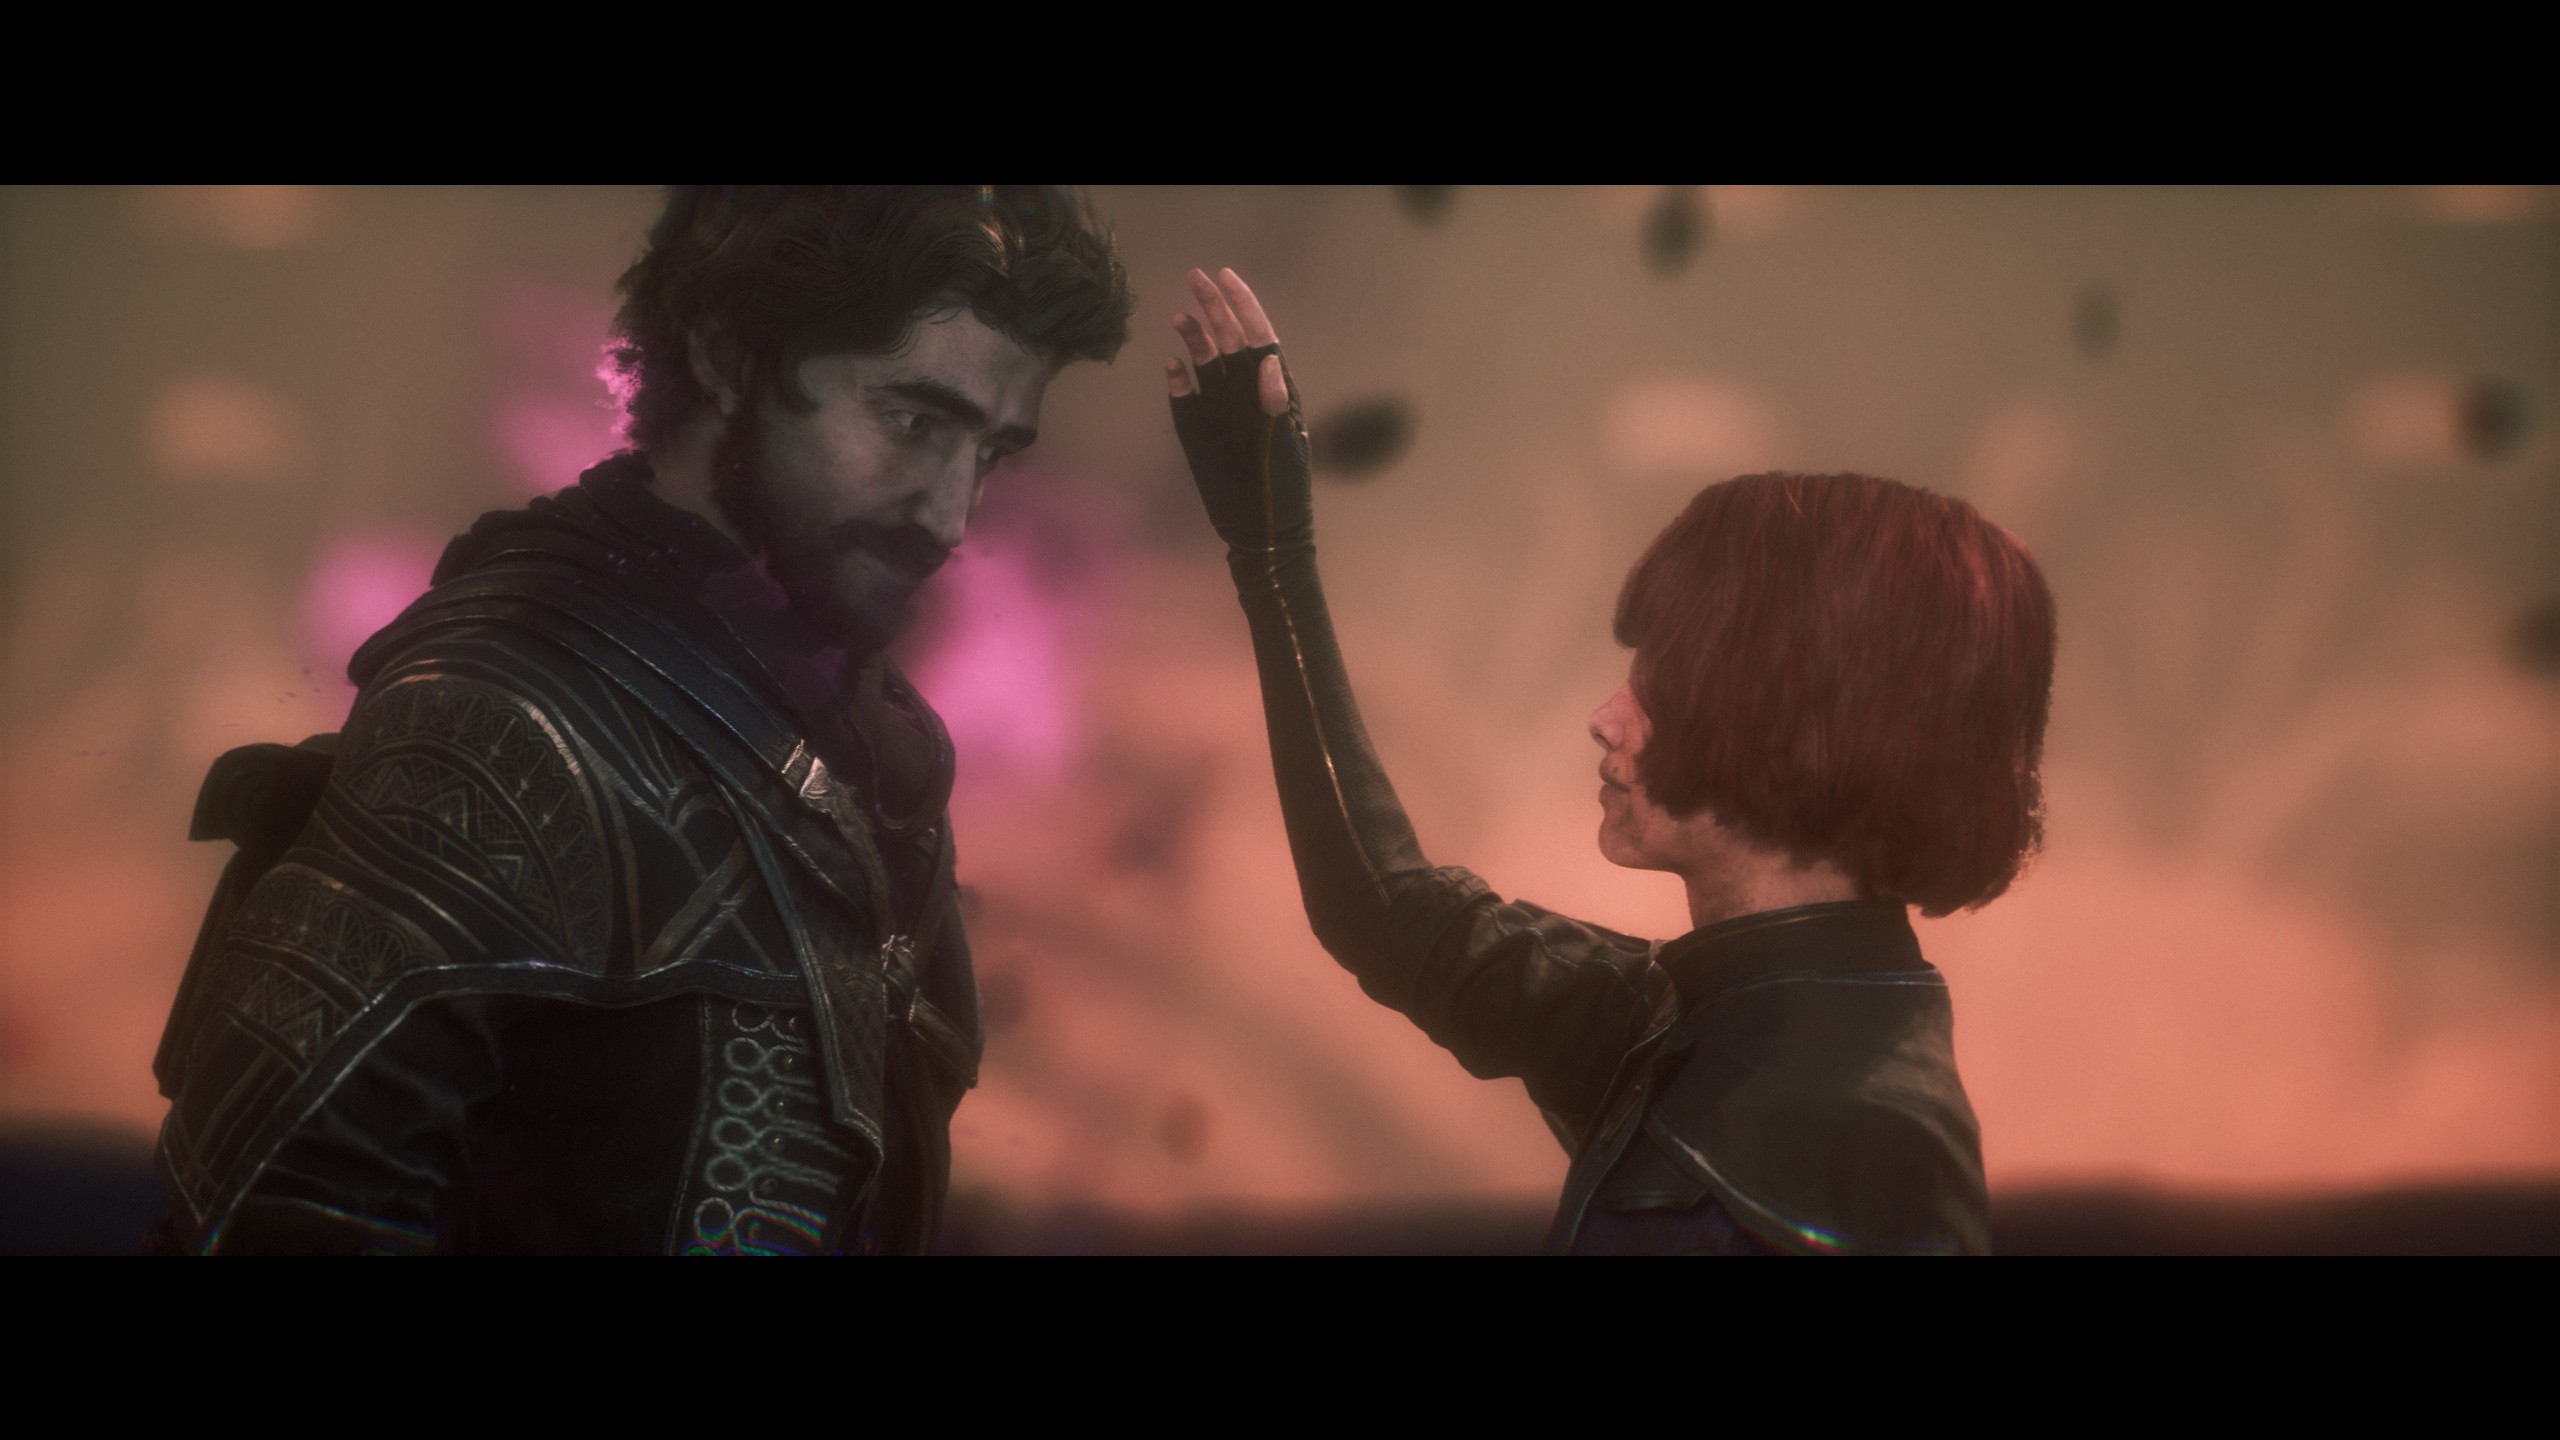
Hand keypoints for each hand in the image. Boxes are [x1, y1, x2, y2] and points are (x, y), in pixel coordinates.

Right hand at [1167, 267, 1312, 552]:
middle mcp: (1245, 391)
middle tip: (1195, 276)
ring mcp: (1221, 409)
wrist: (1261, 531)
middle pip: (1229, 339)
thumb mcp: (1284, 445)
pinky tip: (1171, 364)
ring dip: (1193, 336)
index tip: (1227, 278)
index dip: (1244, 305)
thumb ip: (1274, 403)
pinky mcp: (1198, 429)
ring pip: (1206, 361)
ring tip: (1178, 315)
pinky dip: (1178, 378)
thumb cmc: (1282, 489)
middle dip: (1213, 306)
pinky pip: (1185, 396)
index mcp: (1271, 389)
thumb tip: (1267, 359)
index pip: (1259, 336)